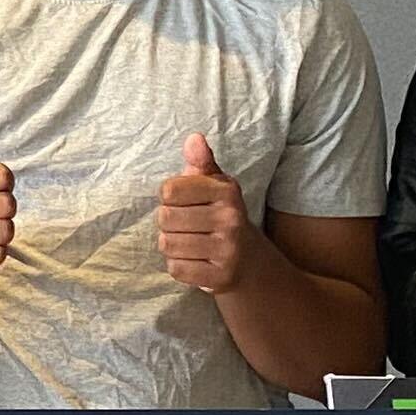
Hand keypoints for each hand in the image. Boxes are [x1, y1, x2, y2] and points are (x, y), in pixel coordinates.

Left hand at [155, 130, 257, 293]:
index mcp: (226, 191)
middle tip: (188, 227)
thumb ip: (200, 161)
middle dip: (169, 224)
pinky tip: (196, 262)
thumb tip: (194, 137)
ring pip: (168, 244)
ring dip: (173, 246)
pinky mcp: (221, 277)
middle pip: (165, 218)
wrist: (251, 261)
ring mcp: (228, 249)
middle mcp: (231, 218)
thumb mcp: (215, 185)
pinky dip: (180, 267)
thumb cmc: (222, 215)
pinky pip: (176, 268)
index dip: (169, 198)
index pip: (168, 190)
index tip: (185, 204)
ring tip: (192, 244)